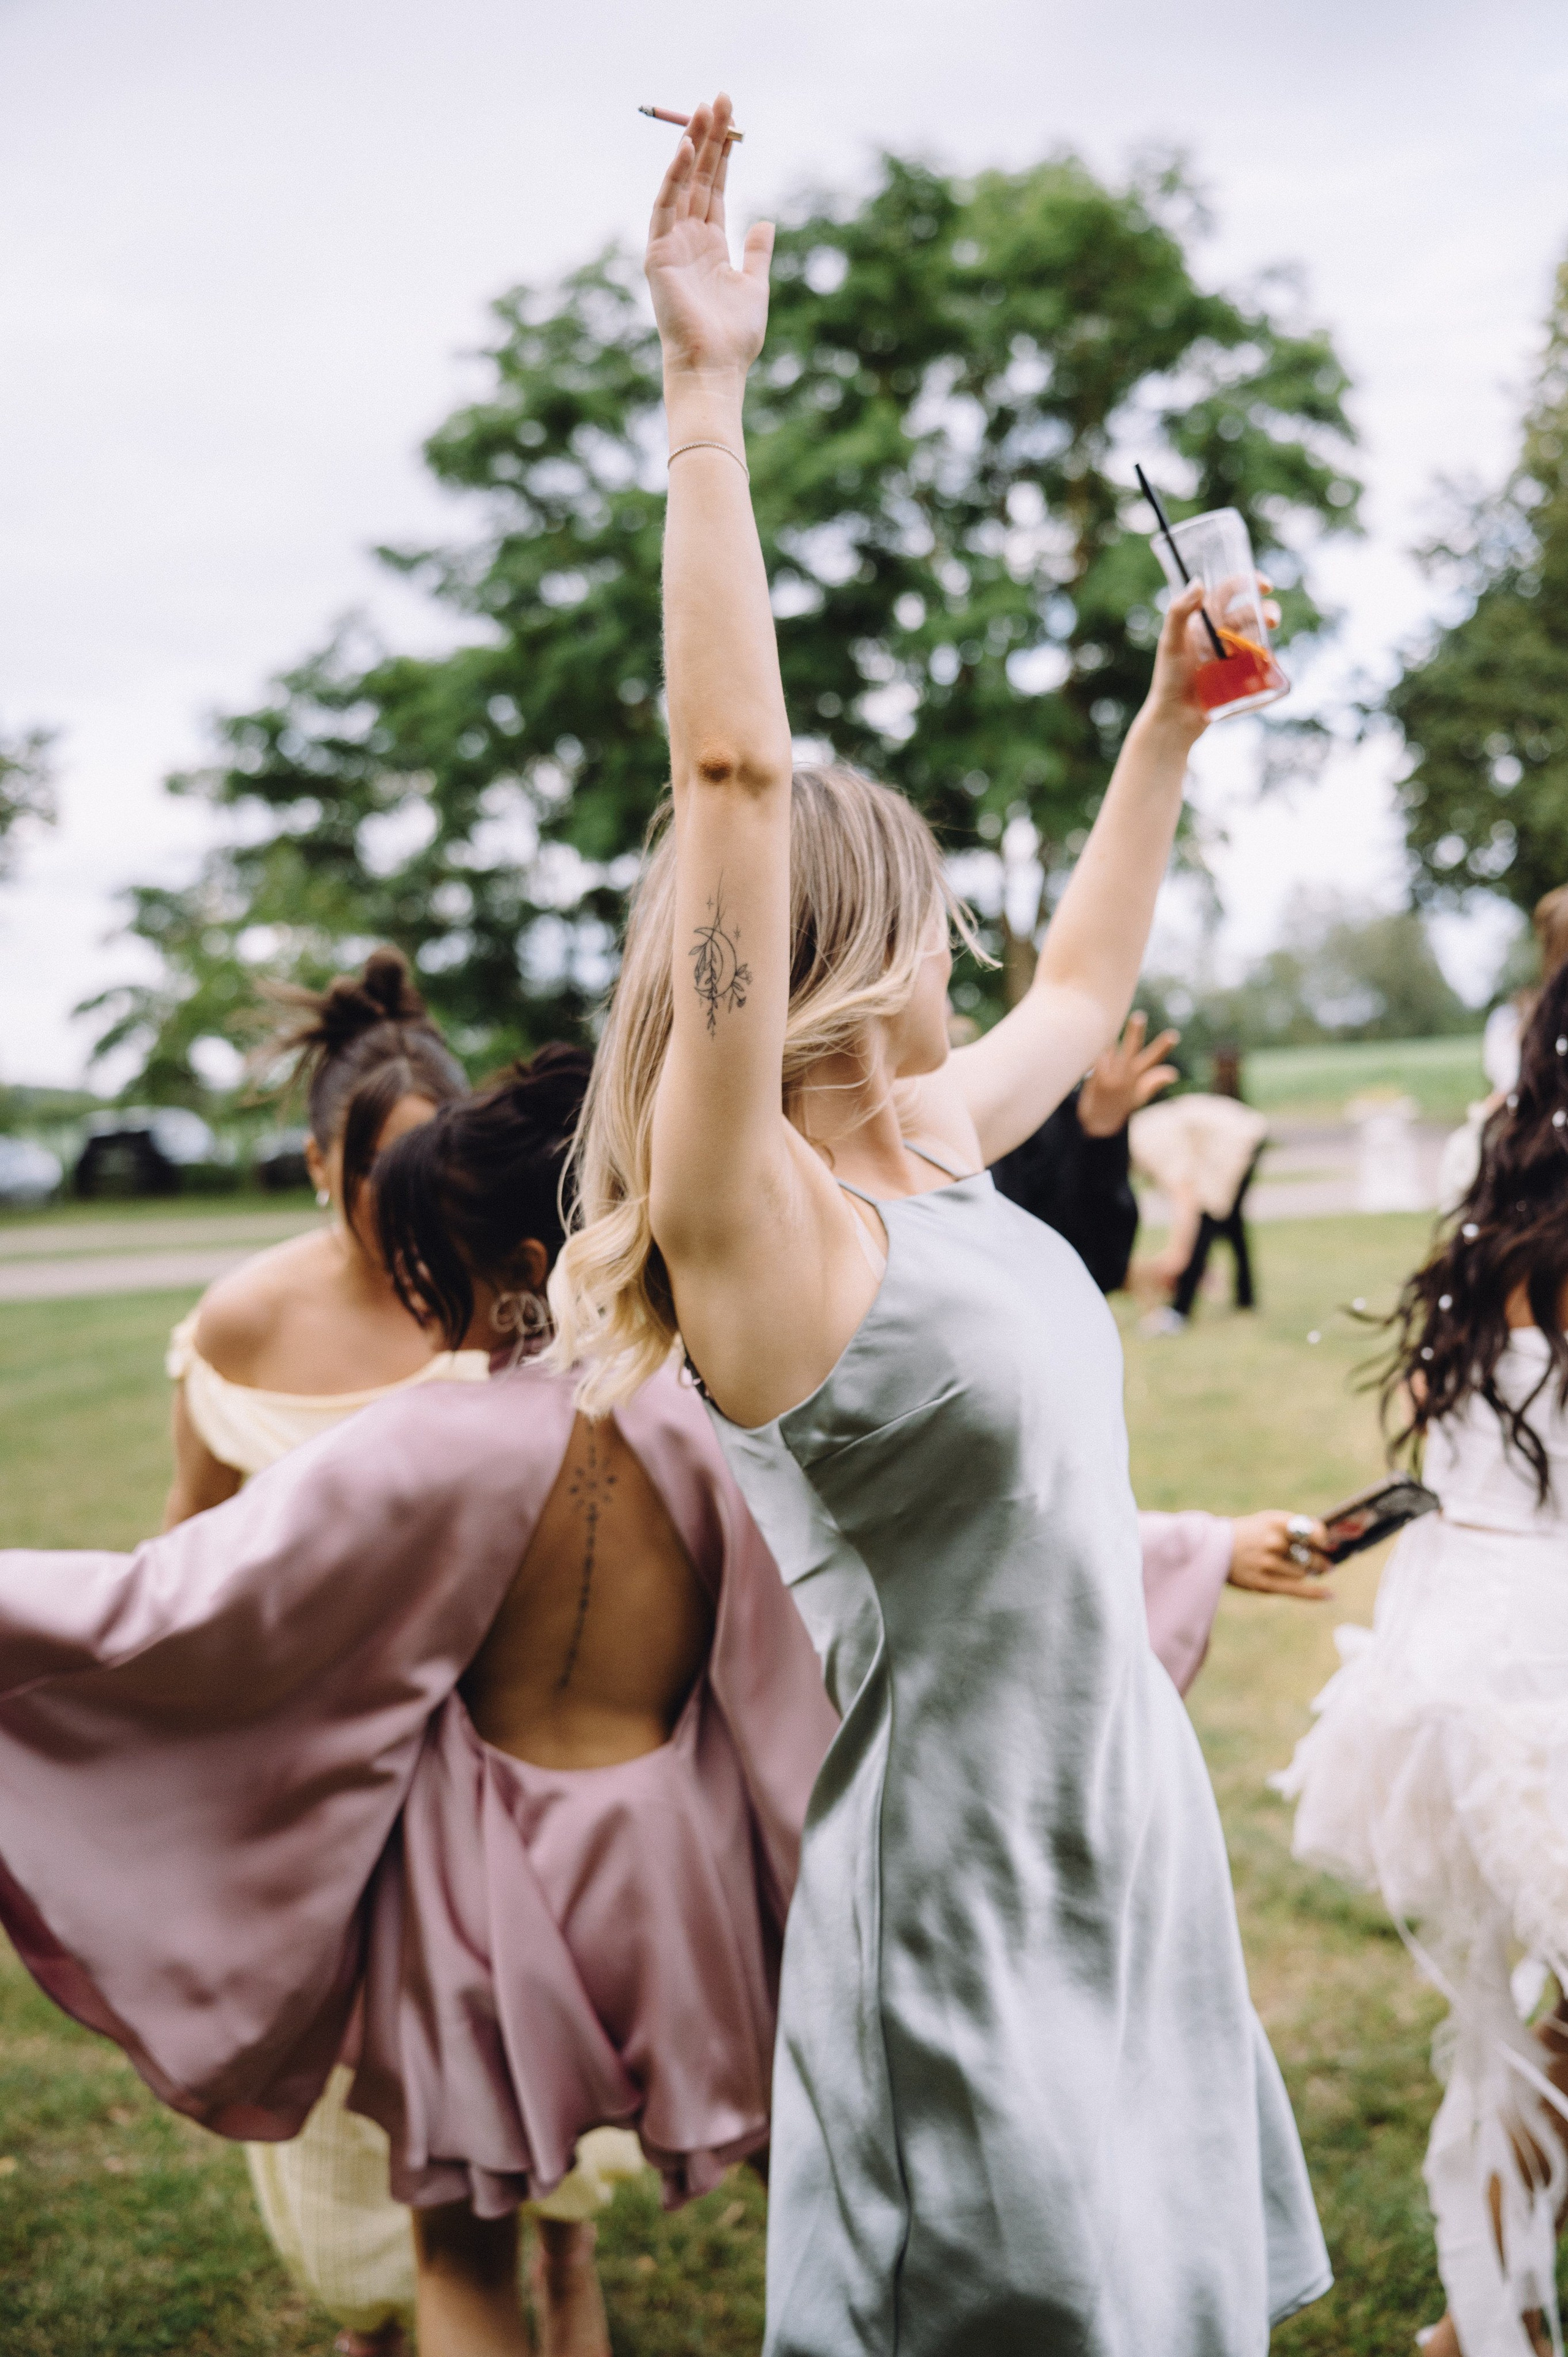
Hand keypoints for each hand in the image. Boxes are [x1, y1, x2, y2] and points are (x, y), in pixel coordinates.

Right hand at [646, 95, 773, 380]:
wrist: (714, 367)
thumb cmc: (734, 337)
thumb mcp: (755, 286)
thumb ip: (757, 253)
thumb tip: (766, 221)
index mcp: (710, 245)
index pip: (715, 187)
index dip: (723, 154)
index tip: (732, 119)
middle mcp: (689, 239)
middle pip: (699, 177)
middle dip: (709, 137)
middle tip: (721, 97)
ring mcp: (671, 245)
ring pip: (682, 184)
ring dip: (692, 145)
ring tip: (706, 109)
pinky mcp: (658, 255)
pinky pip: (665, 207)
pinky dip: (674, 178)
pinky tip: (687, 149)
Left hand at [1077, 1011, 1179, 1136]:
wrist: (1098, 1125)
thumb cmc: (1119, 1106)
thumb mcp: (1140, 1096)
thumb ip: (1154, 1081)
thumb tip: (1173, 1073)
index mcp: (1136, 1077)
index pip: (1153, 1059)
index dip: (1163, 1047)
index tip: (1174, 1035)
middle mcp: (1124, 1076)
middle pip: (1131, 1050)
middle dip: (1135, 1034)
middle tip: (1139, 1017)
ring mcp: (1109, 1077)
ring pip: (1109, 1049)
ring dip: (1108, 1037)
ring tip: (1106, 1025)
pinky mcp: (1094, 1079)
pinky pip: (1095, 1058)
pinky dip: (1094, 1048)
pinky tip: (1088, 1037)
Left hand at [1135, 574, 1280, 745]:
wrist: (1176, 719)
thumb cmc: (1168, 679)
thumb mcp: (1171, 644)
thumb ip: (1178, 612)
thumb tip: (1198, 582)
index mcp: (1203, 620)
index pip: (1228, 593)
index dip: (1247, 582)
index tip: (1265, 584)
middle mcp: (1219, 634)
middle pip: (1249, 613)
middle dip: (1265, 611)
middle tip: (1272, 619)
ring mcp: (1231, 654)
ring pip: (1257, 635)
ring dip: (1267, 634)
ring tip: (1267, 643)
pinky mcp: (1240, 675)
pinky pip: (1260, 663)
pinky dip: (1269, 660)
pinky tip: (1271, 662)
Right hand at [1227, 1511, 1332, 1599]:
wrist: (1214, 1549)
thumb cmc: (1249, 1533)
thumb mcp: (1268, 1521)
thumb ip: (1294, 1527)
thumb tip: (1326, 1542)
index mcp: (1275, 1522)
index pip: (1310, 1530)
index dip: (1322, 1537)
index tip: (1327, 1543)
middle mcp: (1272, 1542)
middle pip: (1309, 1555)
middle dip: (1321, 1561)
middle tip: (1327, 1564)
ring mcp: (1267, 1563)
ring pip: (1302, 1573)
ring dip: (1306, 1573)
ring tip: (1304, 1571)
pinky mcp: (1263, 1582)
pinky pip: (1296, 1589)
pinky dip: (1315, 1593)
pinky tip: (1330, 1595)